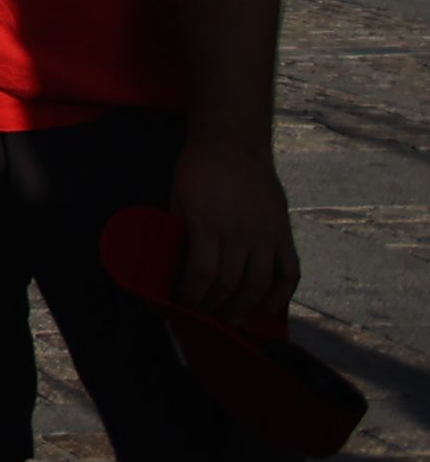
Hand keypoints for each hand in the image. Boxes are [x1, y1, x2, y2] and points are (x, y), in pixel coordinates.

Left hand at [171, 133, 298, 328]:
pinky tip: (270, 307)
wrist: (233, 143)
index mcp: (208, 225)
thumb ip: (178, 230)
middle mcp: (239, 234)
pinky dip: (283, 293)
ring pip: (258, 283)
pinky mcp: (282, 231)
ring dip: (244, 307)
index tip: (182, 301)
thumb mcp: (176, 198)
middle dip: (213, 305)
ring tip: (231, 319)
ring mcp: (265, 234)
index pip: (201, 274)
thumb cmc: (197, 169)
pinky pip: (289, 270)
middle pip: (229, 283)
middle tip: (204, 316)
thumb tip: (172, 262)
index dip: (192, 294)